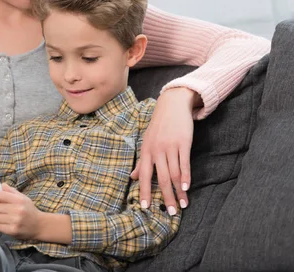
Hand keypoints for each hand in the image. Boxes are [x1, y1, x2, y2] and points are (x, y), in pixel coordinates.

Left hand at [0, 183, 41, 239]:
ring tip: (5, 217)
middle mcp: (18, 210)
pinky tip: (7, 224)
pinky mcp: (13, 231)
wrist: (40, 225)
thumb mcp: (23, 198)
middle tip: (3, 210)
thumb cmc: (29, 210)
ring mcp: (15, 221)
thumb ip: (11, 191)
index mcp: (19, 200)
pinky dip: (1, 225)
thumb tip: (2, 185)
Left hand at [131, 87, 197, 213]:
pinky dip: (186, 176)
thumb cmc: (158, 126)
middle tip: (171, 213)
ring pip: (174, 174)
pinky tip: (187, 187)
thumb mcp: (146, 142)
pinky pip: (184, 163)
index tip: (145, 208)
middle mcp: (156, 150)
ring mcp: (170, 147)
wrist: (171, 105)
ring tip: (183, 204)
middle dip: (166, 197)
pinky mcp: (183, 143)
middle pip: (161, 178)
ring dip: (179, 191)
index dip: (144, 192)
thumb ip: (141, 161)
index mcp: (146, 151)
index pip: (143, 175)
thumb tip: (132, 177)